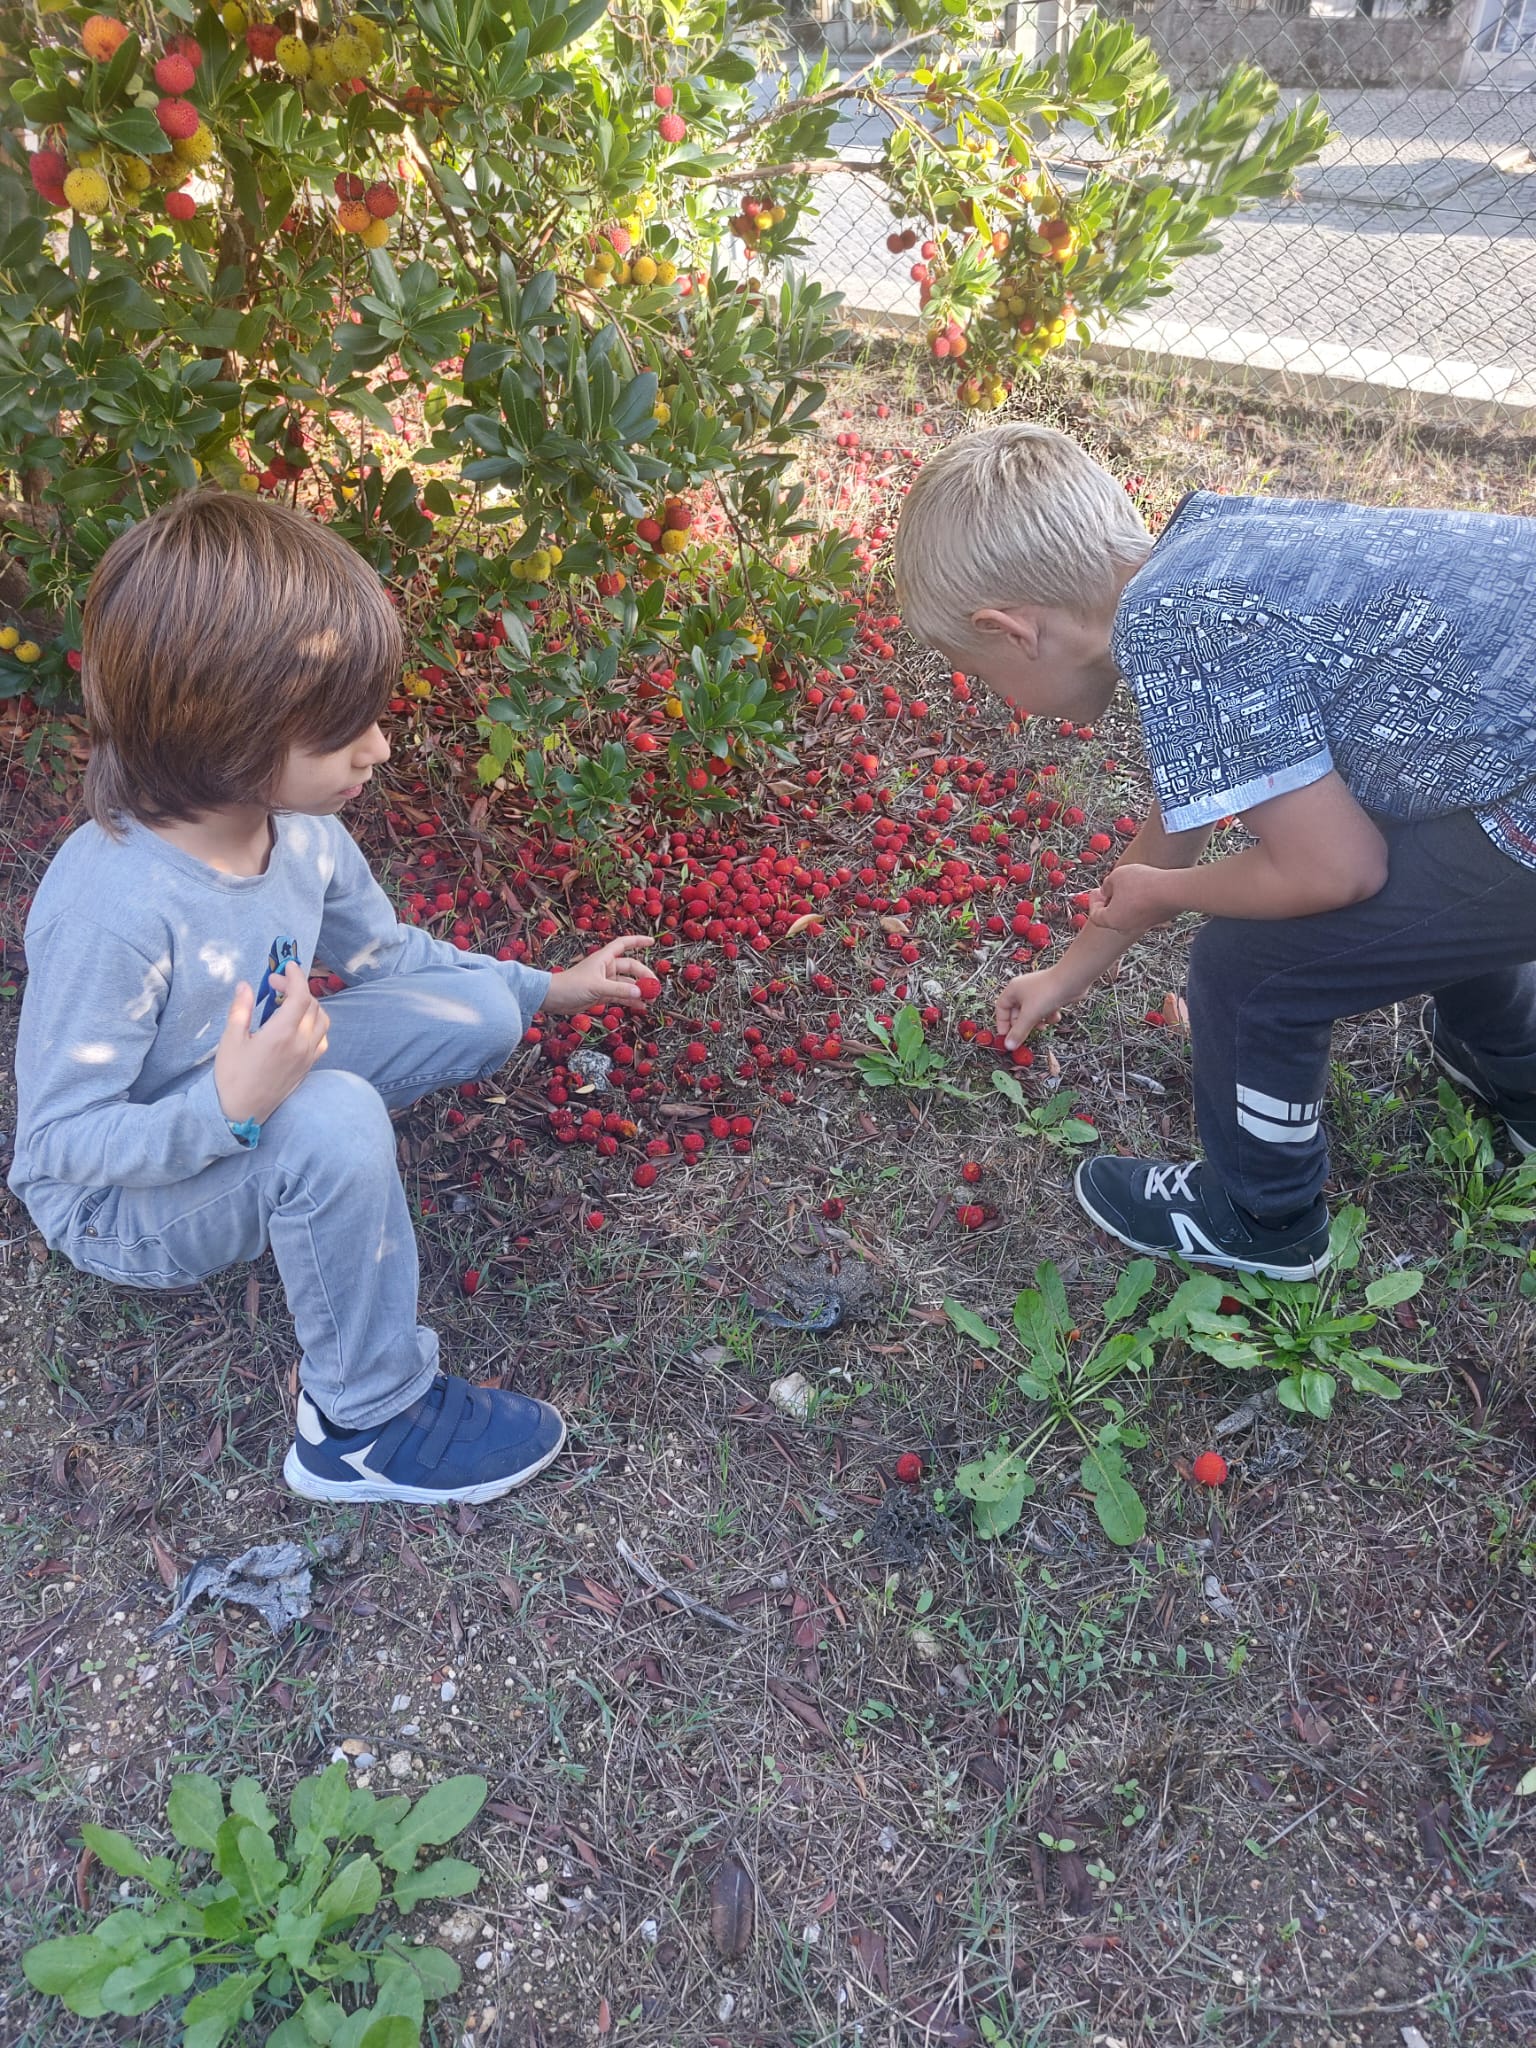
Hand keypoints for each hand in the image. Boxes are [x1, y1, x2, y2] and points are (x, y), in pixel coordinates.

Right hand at [214, 962, 330, 1126]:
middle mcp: (301, 1043)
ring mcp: (308, 1056)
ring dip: (309, 1005)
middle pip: (312, 1005)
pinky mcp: (309, 1067)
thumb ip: (240, 1009)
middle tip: (275, 985)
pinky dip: (315, 1024)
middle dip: (297, 988)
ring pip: (322, 1021)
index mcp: (282, 1034)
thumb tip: (245, 985)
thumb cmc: (232, 1076)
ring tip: (287, 1002)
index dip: (295, 976)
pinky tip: (297, 1025)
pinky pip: (322, 1038)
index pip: (301, 995)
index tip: (286, 966)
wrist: (242, 1113)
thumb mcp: (230, 1040)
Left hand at [545, 935, 654, 1015]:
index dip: (637, 941)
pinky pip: (621, 996)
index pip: (624, 944)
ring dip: (638, 991)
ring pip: (627, 984)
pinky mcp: (602, 994)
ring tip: (652, 999)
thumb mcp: (596, 987)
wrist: (552, 998)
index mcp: (604, 958)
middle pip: (630, 968)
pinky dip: (631, 1000)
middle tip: (655, 988)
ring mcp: (605, 982)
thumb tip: (640, 993)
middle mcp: (606, 968)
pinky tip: (640, 1007)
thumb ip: (619, 990)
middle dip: (643, 976)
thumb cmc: (571, 986)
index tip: (652, 942)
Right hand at [996, 966, 1077, 1051]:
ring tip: (1042, 1026)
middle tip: (1025, 1035)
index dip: (1002, 1023)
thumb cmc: (1048, 991)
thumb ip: (1019, 1032)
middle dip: (1022, 1025)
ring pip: (1031, 1013)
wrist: (1071, 981)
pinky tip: (1054, 1015)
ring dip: (1037, 1022)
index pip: (1001, 1008)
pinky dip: (1048, 1016)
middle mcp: (1023, 990)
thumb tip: (1009, 1045)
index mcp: (1013, 990)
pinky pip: (1044, 1010)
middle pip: (1016, 1013)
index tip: (1006, 1036)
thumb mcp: (1029, 1016)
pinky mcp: (1049, 995)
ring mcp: (1037, 992)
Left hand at [1086, 863, 1175, 940]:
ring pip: (1129, 915)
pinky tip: (1144, 889)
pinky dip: (1140, 903)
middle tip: (1110, 890)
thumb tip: (1108, 889)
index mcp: (1112, 920)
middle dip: (1109, 903)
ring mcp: (1143, 925)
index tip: (1095, 890)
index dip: (1093, 901)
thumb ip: (1107, 884)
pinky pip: (1143, 913)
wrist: (1172, 890)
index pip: (1095, 915)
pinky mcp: (1158, 920)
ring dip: (1125, 903)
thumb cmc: (1141, 883)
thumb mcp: (1116, 875)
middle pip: (1112, 917)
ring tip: (1129, 886)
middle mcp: (1126, 927)